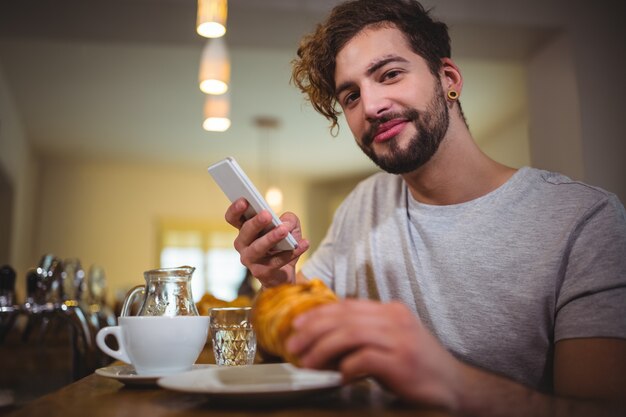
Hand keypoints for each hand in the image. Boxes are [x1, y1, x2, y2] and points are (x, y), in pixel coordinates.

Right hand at [225, 198, 308, 286]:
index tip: (244, 200)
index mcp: (246, 230)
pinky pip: (276, 262)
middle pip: (245, 232)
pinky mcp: (261, 272)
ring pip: (257, 248)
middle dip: (256, 222)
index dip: (236, 209)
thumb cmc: (284, 245)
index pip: (233, 218)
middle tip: (267, 214)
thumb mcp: (290, 227)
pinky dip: (290, 253)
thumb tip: (286, 223)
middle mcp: (243, 244)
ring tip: (284, 230)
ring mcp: (250, 260)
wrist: (284, 274)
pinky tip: (302, 244)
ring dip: (271, 238)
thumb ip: (289, 219)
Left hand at [286, 299, 462, 409]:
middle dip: (313, 330)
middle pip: (344, 317)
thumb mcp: (392, 341)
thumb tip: (325, 339)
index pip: (347, 305)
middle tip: (293, 345)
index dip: (319, 313)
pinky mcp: (401, 362)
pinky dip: (346, 368)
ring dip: (322, 349)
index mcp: (391, 311)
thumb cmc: (418, 367)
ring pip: (349, 334)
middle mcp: (395, 319)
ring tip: (307, 363)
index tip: (297, 324)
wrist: (456, 387)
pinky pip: (364, 359)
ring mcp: (400, 339)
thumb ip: (365, 334)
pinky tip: (340, 377)